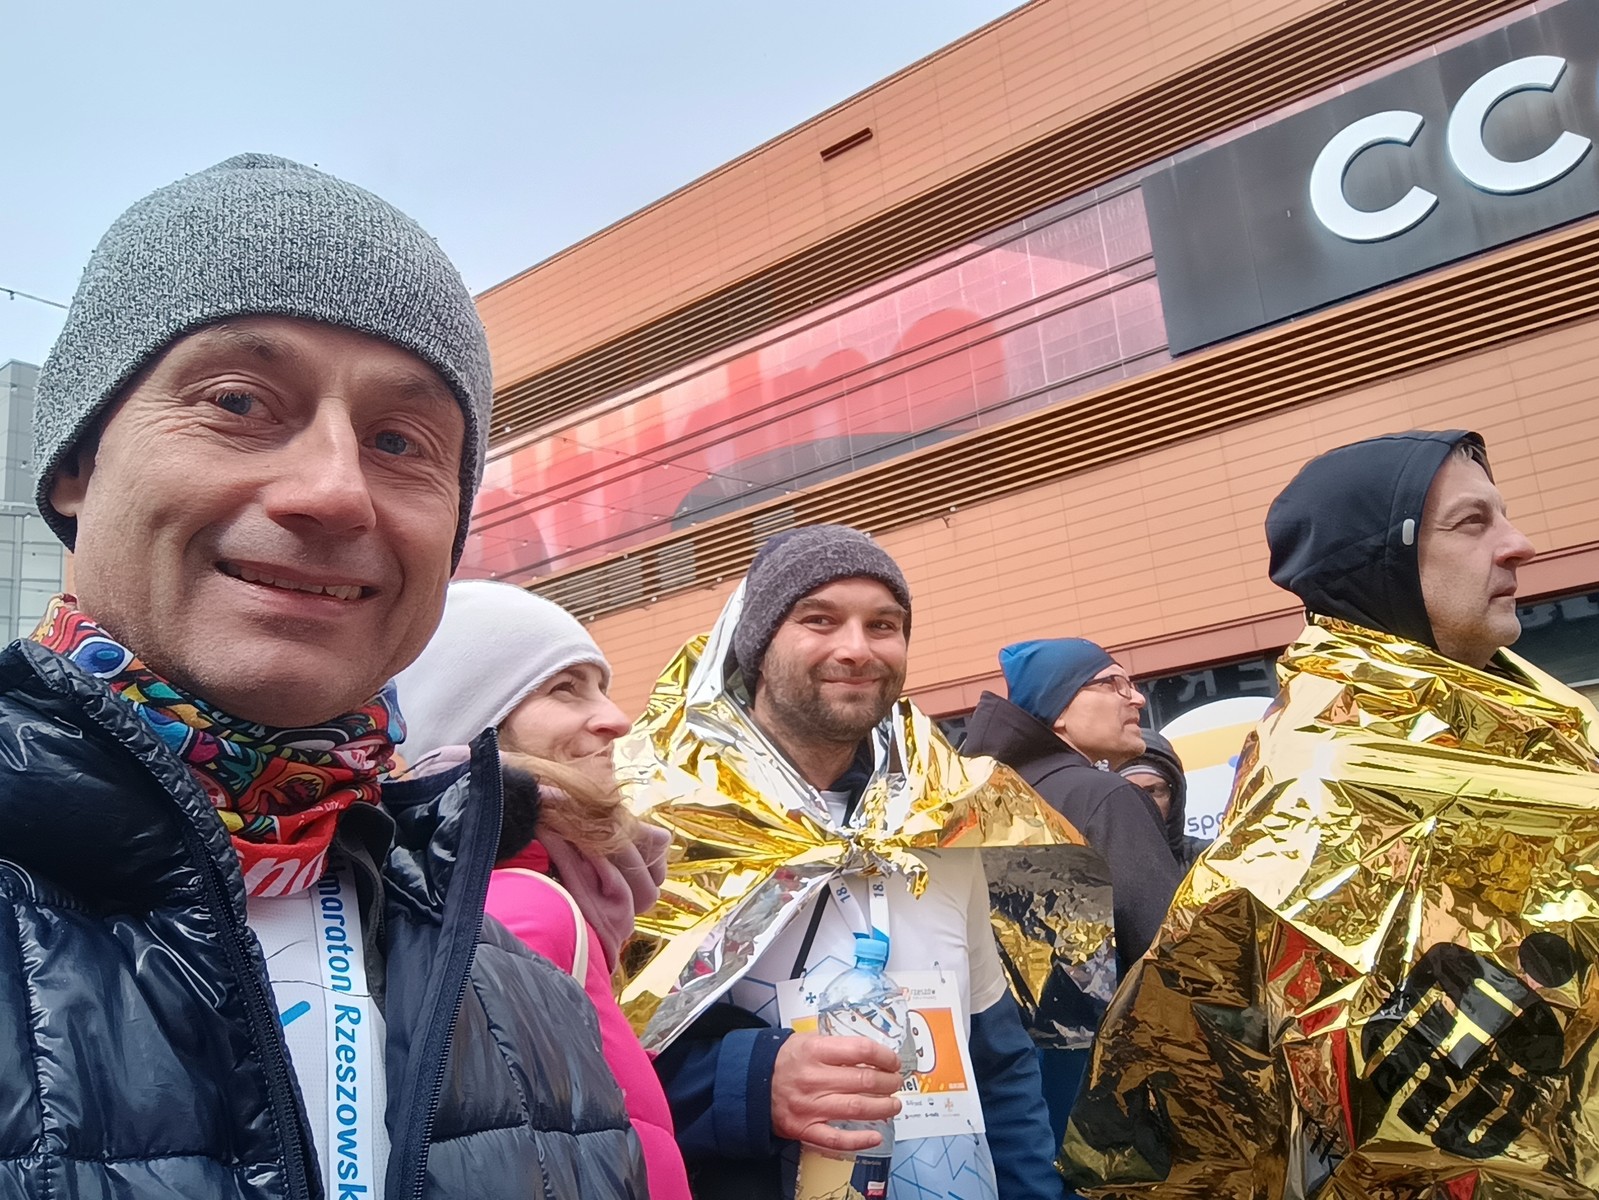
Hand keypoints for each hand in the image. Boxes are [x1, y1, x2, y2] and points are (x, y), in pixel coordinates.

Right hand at [771, 1033, 903, 1152]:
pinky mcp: (805, 1129)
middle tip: (896, 1083)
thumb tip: (872, 1054)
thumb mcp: (806, 1040)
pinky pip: (837, 1139)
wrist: (749, 1083)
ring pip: (857, 1108)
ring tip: (893, 1105)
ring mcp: (810, 1106)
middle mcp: (814, 1078)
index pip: (860, 1050)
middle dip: (888, 1082)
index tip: (893, 1062)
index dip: (884, 1056)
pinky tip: (876, 1136)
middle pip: (864, 1080)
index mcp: (814, 1051)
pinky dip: (860, 1140)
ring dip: (883, 1107)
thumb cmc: (783, 1060)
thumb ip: (836, 1046)